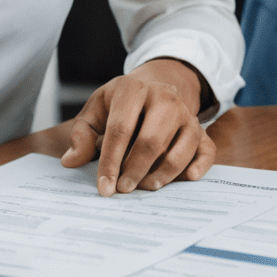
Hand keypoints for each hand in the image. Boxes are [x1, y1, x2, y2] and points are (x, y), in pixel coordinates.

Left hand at [61, 59, 215, 195]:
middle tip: (123, 190)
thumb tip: (71, 161)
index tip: (104, 187)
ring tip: (144, 187)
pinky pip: (206, 149)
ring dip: (162, 174)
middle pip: (151, 140)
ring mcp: (185, 113)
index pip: (120, 129)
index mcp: (132, 88)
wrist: (153, 86)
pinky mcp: (199, 128)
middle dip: (135, 170)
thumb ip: (82, 134)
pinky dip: (199, 165)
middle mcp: (163, 97)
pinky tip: (187, 178)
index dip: (110, 161)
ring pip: (179, 149)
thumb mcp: (97, 109)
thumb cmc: (120, 104)